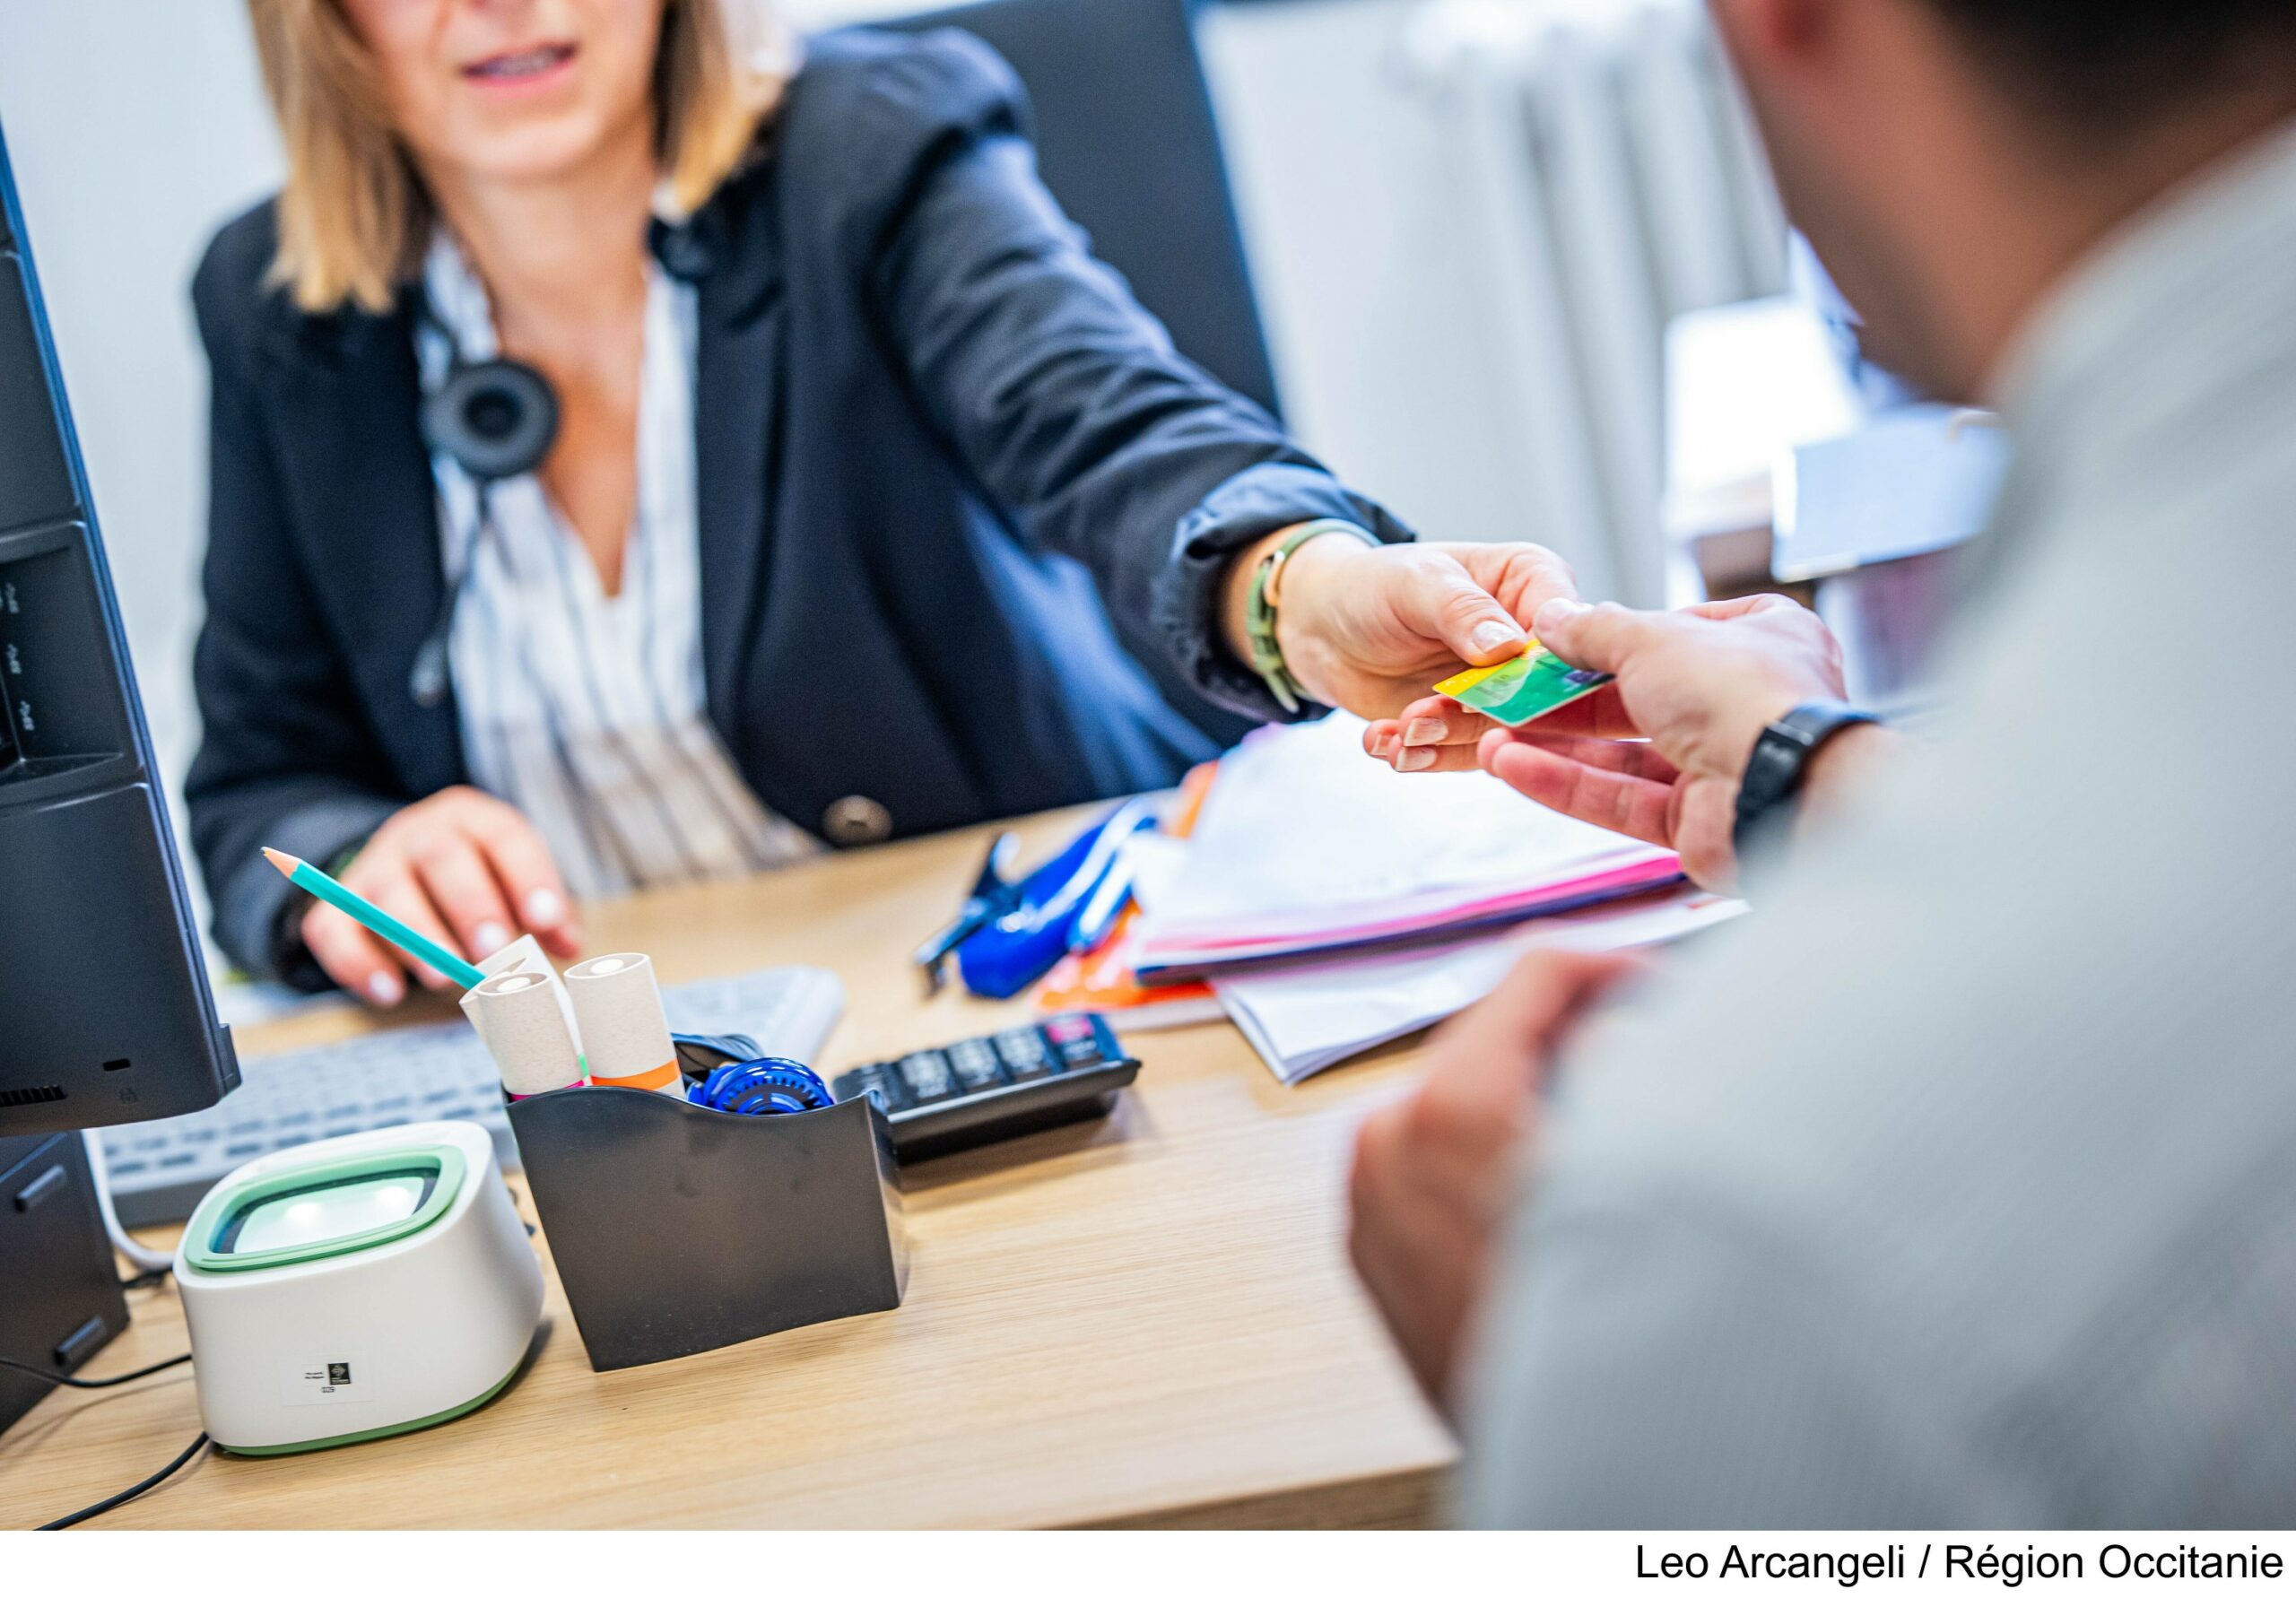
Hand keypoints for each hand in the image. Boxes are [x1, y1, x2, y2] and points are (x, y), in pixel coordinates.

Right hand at [300, 786, 580, 1006]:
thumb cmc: (476, 878)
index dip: (527, 878)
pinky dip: (359, 964)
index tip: (545, 920)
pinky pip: (334, 930)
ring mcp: (373, 866)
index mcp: (474, 820)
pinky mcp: (335, 904)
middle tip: (493, 951)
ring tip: (444, 978)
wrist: (399, 864)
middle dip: (471, 906)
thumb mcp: (514, 882)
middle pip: (443, 860)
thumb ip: (544, 913)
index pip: (504, 838)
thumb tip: (567, 946)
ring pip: (389, 895)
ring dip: (419, 938)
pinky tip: (390, 992)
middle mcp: (420, 834)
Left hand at [1230, 533, 1580, 721]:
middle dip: (1484, 716)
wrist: (1321, 626)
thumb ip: (1462, 610)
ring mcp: (1505, 689)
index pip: (1566, 634)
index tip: (1500, 691)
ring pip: (1502, 733)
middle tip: (1423, 721)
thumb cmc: (1372, 585)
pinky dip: (1423, 756)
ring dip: (1445, 741)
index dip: (1543, 671)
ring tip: (1398, 732)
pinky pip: (1465, 756)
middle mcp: (1529, 642)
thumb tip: (1508, 647)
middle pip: (1543, 695)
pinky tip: (1384, 742)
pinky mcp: (1472, 727)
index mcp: (1534, 584)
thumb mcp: (1415, 583)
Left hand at [1350, 949, 1642, 1410]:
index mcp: (1448, 1110)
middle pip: (1491, 1036)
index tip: (1653, 979)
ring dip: (1533, 1095)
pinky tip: (1560, 1186)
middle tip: (1650, 1046)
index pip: (1532, 975)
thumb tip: (1631, 1011)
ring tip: (1612, 1126)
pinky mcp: (1372, 1251)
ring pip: (1462, 1100)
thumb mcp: (1643, 1165)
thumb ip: (1633, 1061)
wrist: (1572, 1464)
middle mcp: (1386, 1145)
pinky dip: (1491, 1156)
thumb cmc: (1607, 1341)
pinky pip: (1434, 1166)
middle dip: (1572, 1034)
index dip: (1610, 964)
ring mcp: (1370, 1201)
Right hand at [1363, 595, 1846, 889]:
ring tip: (1491, 736)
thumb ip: (1595, 630)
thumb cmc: (1745, 697)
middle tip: (1509, 695)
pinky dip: (1567, 785)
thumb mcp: (1653, 637)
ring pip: (1624, 754)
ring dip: (1556, 746)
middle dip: (1568, 699)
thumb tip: (1553, 619)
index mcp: (1763, 637)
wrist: (1786, 795)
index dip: (1616, 633)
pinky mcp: (1698, 823)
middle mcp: (1747, 701)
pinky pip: (1622, 800)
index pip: (1678, 628)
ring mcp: (1723, 765)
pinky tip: (1512, 769)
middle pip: (1641, 696)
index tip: (1558, 640)